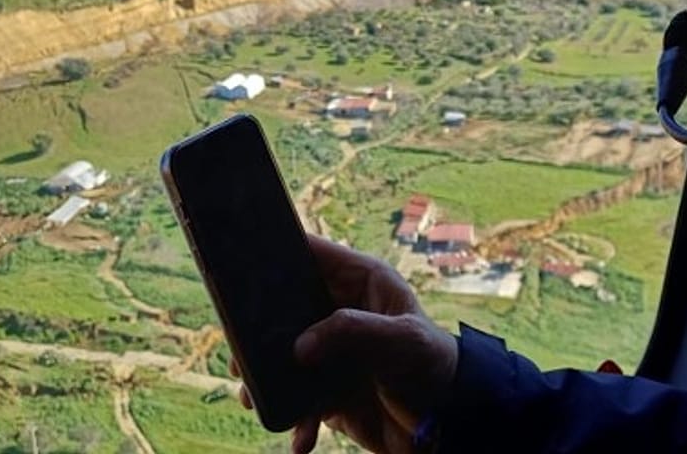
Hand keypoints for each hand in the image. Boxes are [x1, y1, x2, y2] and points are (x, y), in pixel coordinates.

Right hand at [236, 234, 457, 453]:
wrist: (449, 426)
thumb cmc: (435, 369)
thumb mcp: (400, 342)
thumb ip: (352, 332)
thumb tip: (300, 346)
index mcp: (361, 281)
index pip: (311, 253)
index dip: (277, 252)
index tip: (240, 262)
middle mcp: (341, 310)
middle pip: (285, 306)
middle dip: (258, 327)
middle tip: (237, 346)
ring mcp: (332, 350)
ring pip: (283, 354)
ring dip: (266, 376)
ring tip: (253, 396)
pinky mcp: (329, 388)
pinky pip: (299, 398)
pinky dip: (294, 417)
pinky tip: (300, 437)